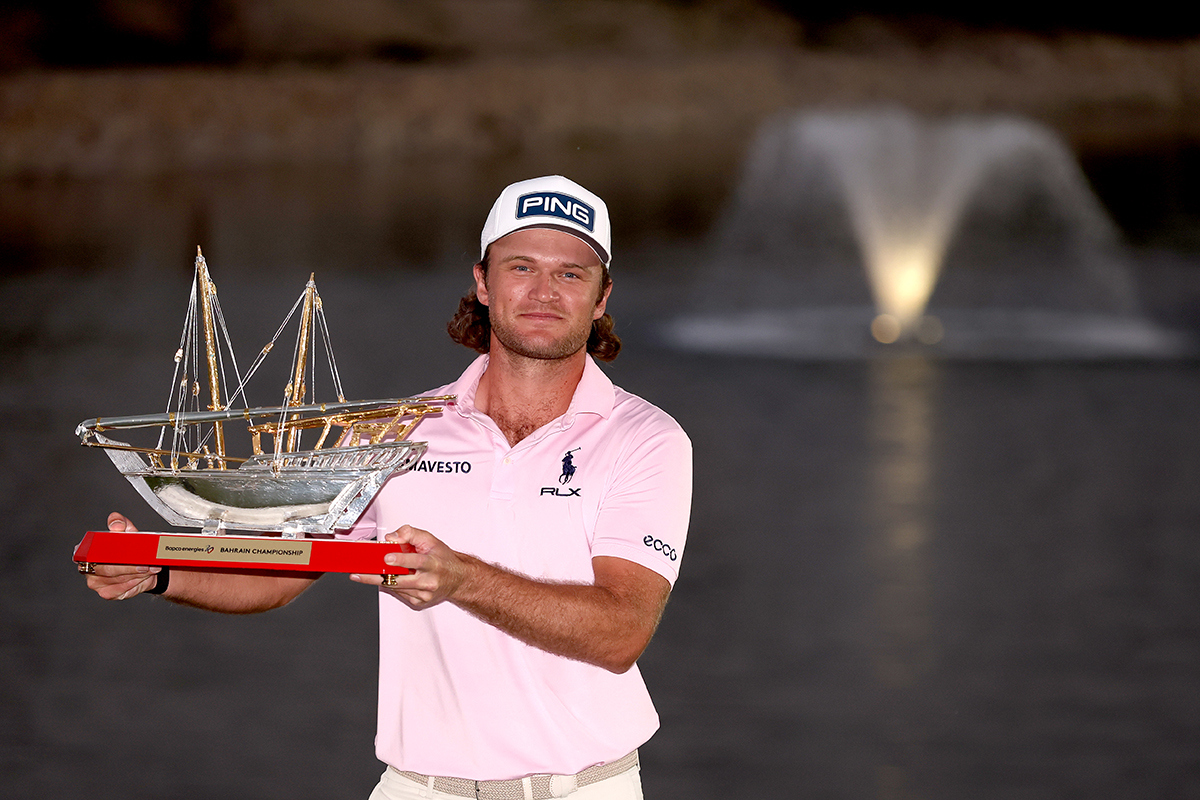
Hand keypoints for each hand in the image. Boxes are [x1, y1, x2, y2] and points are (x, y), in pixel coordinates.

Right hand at [81, 513, 162, 599]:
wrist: (141, 567)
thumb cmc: (129, 550)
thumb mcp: (126, 532)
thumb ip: (120, 523)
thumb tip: (116, 525)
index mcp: (88, 553)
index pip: (93, 554)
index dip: (109, 553)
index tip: (126, 552)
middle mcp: (89, 569)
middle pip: (108, 569)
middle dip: (130, 567)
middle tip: (146, 563)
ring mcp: (97, 583)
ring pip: (119, 580)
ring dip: (137, 574)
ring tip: (150, 567)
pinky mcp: (108, 593)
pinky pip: (123, 589)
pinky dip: (136, 582)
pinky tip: (143, 576)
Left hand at [349, 525, 469, 609]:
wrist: (458, 579)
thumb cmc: (443, 559)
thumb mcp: (430, 540)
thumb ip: (410, 533)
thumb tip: (391, 538)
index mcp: (433, 563)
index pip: (416, 562)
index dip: (400, 559)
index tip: (387, 557)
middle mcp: (429, 581)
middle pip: (399, 580)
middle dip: (377, 576)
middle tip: (359, 573)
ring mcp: (424, 594)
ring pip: (395, 588)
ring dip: (379, 580)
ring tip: (365, 574)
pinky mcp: (419, 602)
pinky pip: (399, 594)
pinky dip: (391, 586)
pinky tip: (389, 579)